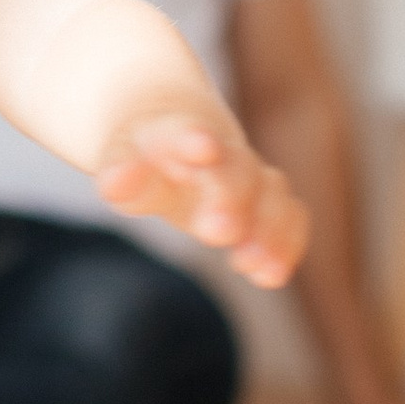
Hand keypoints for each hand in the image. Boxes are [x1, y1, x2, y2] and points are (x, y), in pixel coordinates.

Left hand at [94, 111, 306, 287]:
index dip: (191, 140)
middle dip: (229, 197)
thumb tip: (115, 184)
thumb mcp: (119, 160)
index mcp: (170, 134)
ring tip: (249, 265)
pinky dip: (286, 241)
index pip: (180, 133)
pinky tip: (270, 275)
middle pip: (234, 168)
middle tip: (217, 232)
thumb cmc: (141, 152)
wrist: (171, 128)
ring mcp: (245, 174)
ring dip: (265, 227)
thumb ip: (121, 174)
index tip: (202, 149)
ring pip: (269, 189)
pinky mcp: (265, 199)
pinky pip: (289, 214)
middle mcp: (217, 153)